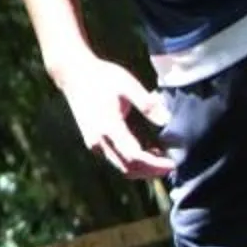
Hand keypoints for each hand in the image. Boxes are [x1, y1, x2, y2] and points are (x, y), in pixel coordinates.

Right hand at [55, 56, 174, 180]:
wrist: (73, 75)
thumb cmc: (102, 77)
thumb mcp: (128, 84)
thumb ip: (147, 104)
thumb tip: (167, 120)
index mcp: (108, 127)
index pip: (134, 156)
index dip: (154, 165)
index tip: (172, 164)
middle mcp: (99, 141)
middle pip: (128, 168)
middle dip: (151, 171)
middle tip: (171, 166)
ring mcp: (94, 143)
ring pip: (121, 167)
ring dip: (142, 168)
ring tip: (162, 160)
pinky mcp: (93, 142)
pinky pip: (115, 159)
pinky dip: (132, 161)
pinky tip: (147, 151)